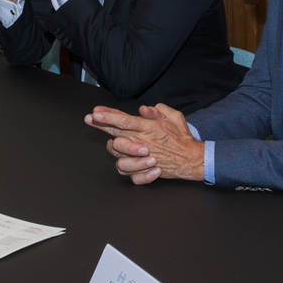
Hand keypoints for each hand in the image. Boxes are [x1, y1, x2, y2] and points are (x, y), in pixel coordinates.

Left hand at [84, 104, 204, 184]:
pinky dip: (128, 170)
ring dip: (115, 149)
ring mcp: (141, 158)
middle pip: (116, 134)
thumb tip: (144, 109)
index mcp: (149, 128)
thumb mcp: (174, 117)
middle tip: (90, 119)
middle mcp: (143, 142)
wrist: (192, 160)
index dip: (108, 116)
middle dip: (101, 126)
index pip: (124, 121)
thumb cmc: (182, 138)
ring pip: (118, 156)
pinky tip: (129, 163)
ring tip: (113, 143)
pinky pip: (128, 173)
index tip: (95, 112)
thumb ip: (159, 110)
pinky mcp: (144, 172)